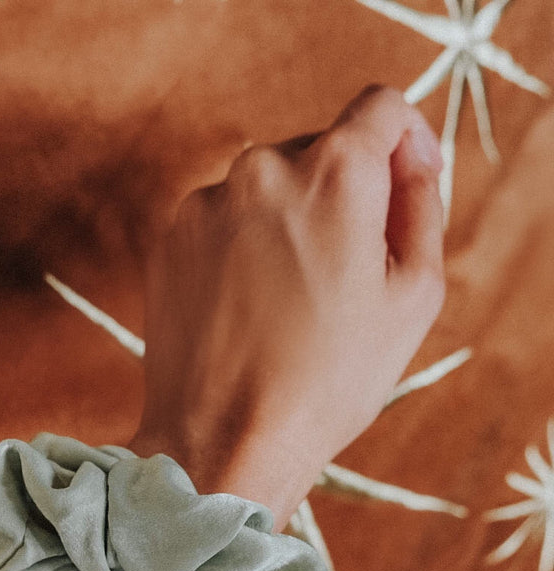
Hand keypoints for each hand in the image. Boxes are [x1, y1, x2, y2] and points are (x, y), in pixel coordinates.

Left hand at [128, 86, 444, 529]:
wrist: (225, 441)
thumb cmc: (327, 381)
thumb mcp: (414, 297)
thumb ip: (420, 207)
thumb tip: (407, 165)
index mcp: (335, 173)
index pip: (380, 108)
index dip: (404, 141)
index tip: (404, 184)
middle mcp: (263, 169)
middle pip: (320, 150)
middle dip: (343, 195)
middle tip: (348, 275)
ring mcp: (208, 203)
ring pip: (268, 190)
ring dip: (289, 225)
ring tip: (292, 306)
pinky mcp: (170, 239)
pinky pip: (224, 223)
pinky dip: (243, 250)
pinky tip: (252, 312)